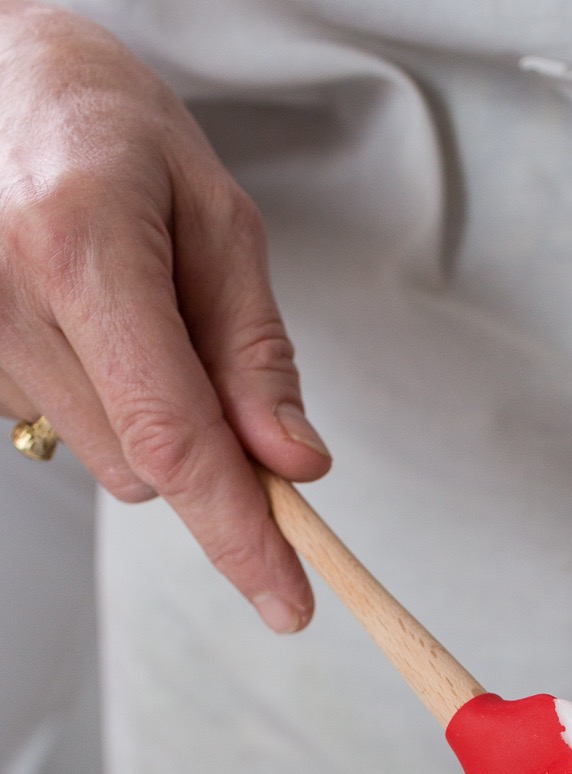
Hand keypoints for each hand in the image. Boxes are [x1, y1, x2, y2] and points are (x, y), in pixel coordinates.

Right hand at [0, 0, 328, 630]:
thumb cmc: (104, 125)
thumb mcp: (215, 212)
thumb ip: (255, 349)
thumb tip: (294, 466)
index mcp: (83, 246)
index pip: (176, 436)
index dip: (239, 533)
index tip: (288, 600)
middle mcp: (9, 297)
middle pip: (146, 463)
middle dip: (206, 445)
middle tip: (206, 345)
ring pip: (108, 458)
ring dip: (147, 414)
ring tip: (126, 302)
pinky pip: (63, 428)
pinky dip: (99, 396)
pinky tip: (80, 315)